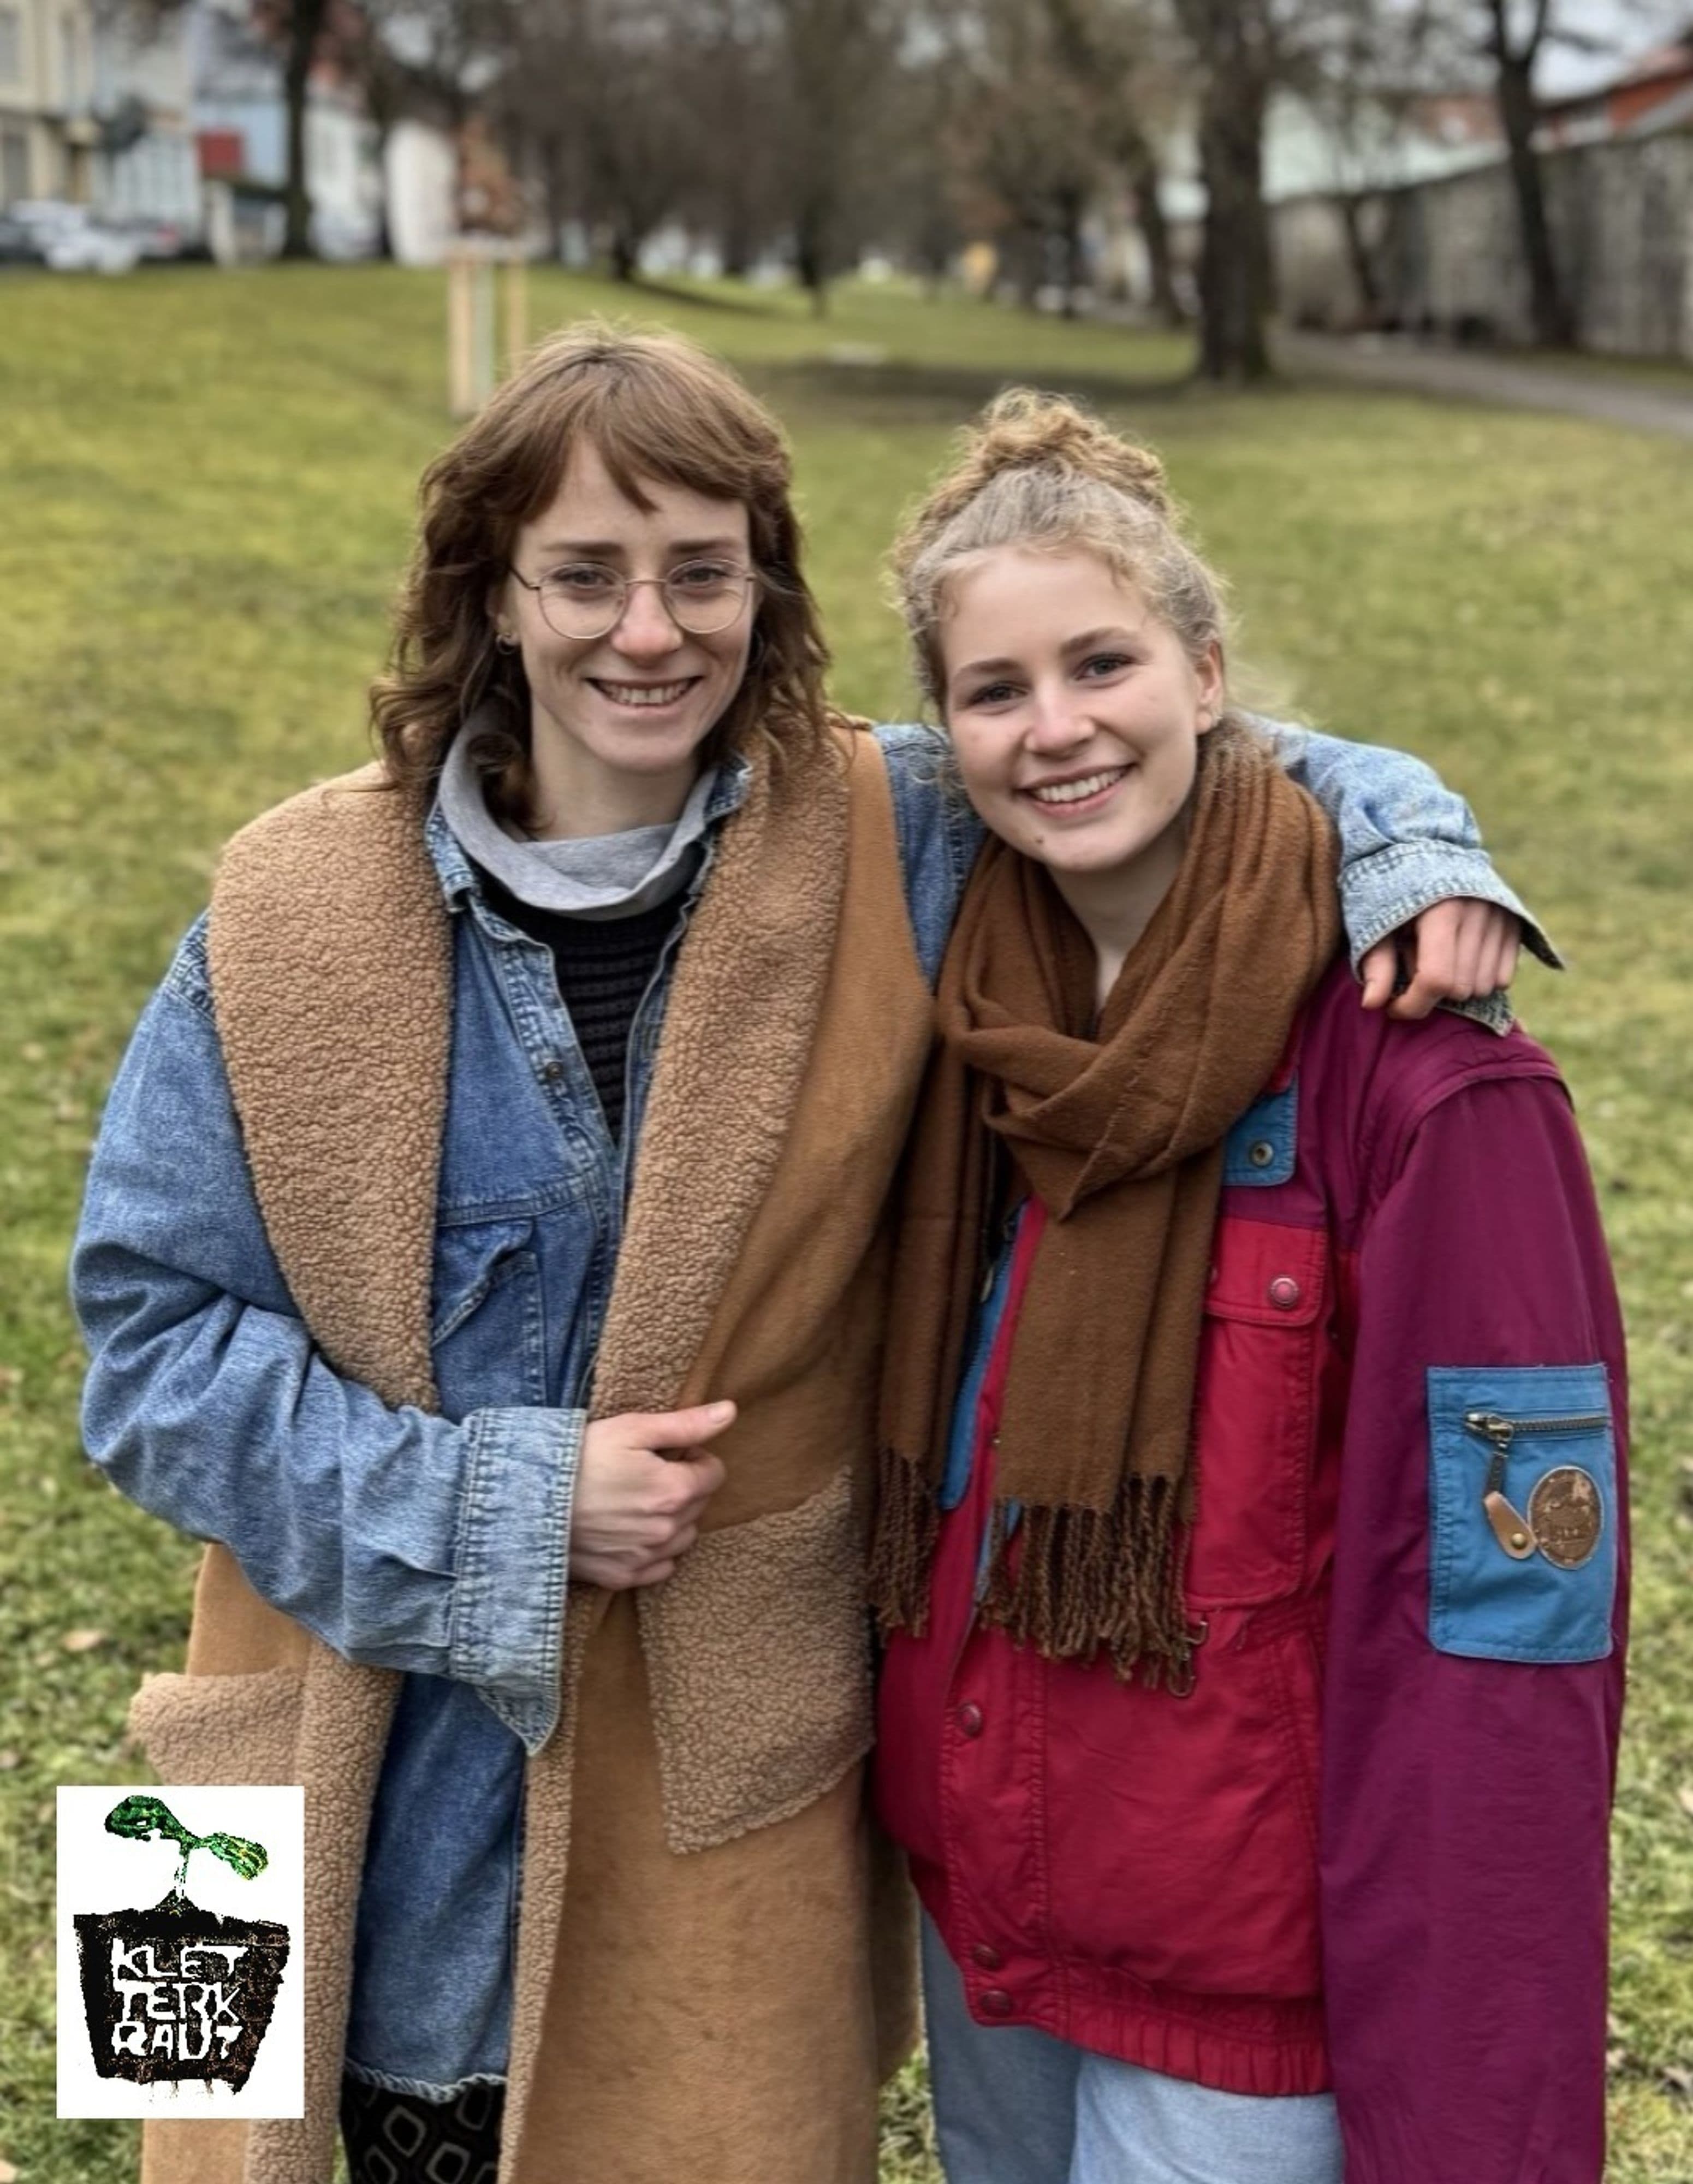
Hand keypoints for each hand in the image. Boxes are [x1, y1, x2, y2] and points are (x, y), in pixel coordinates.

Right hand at [569, 1402, 733, 1590]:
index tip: (667, 1453)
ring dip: (672, 1519)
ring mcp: (645, 1558)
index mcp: (674, 1491)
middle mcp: (666, 1530)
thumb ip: (686, 1424)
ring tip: (637, 1500)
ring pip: (683, 1537)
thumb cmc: (579, 1458)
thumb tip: (730, 1412)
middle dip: (683, 1486)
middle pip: (698, 1504)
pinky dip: (653, 1550)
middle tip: (646, 1472)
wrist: (526, 1501)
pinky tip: (629, 1531)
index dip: (693, 1458)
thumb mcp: (632, 1429)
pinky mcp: (622, 1577)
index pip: (714, 1474)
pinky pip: (660, 1567)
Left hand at [1358, 898, 1519, 1020]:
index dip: (1412, 1004)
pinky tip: (1460, 958)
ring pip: (1483, 987)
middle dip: (1430, 992)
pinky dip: (1480, 979)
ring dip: (1457, 986)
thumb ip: (1376, 963)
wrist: (1429, 845)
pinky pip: (1503, 978)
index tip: (1392, 1007)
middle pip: (1460, 989)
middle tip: (1412, 966)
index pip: (1436, 979)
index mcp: (1440, 911)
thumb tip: (1372, 1005)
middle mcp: (1478, 913)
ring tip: (1436, 956)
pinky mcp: (1514, 923)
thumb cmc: (1392, 888)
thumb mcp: (1374, 921)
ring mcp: (1501, 918)